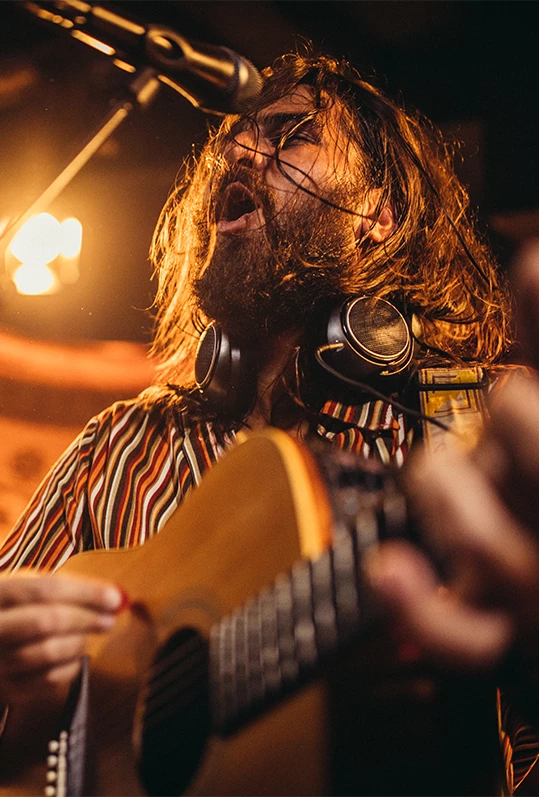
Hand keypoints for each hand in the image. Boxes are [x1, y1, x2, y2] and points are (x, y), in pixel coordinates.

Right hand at [0, 571, 123, 704]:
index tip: (115, 597)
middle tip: (108, 620)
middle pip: (46, 621)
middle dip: (86, 619)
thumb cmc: (18, 609)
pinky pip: (48, 681)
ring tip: (87, 635)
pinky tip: (75, 656)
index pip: (45, 590)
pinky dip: (71, 667)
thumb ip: (70, 588)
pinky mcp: (7, 689)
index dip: (85, 593)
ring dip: (79, 642)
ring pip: (49, 652)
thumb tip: (115, 596)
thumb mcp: (31, 587)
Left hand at [363, 239, 538, 671]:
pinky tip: (386, 568)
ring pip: (488, 539)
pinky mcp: (502, 634)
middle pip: (530, 437)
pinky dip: (420, 607)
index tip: (519, 359)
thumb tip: (532, 255)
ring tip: (442, 466)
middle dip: (512, 408)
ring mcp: (537, 587)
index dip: (526, 379)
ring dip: (444, 484)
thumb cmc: (538, 474)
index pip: (533, 408)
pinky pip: (464, 638)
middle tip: (510, 402)